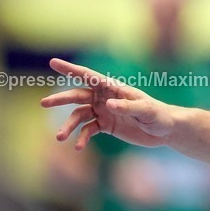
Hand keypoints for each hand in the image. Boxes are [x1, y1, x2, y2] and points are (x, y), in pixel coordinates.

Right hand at [40, 58, 176, 149]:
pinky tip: (78, 148)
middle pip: (78, 95)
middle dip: (61, 99)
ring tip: (59, 137)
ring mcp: (103, 112)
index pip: (90, 76)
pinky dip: (81, 138)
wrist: (165, 130)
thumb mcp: (146, 111)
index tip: (53, 62)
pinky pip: (88, 131)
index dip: (71, 69)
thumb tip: (107, 105)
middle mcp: (105, 98)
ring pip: (79, 116)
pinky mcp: (105, 126)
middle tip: (44, 103)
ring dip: (68, 126)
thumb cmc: (158, 115)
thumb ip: (128, 107)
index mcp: (114, 88)